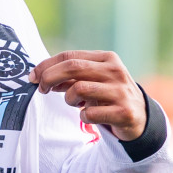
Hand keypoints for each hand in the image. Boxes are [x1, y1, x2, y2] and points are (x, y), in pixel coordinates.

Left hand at [31, 50, 145, 140]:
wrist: (140, 117)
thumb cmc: (109, 95)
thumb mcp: (93, 80)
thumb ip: (70, 76)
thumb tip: (40, 76)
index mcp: (106, 58)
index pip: (69, 56)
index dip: (46, 65)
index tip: (33, 77)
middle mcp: (115, 71)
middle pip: (72, 67)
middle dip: (49, 78)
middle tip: (41, 90)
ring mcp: (121, 91)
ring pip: (79, 89)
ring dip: (69, 100)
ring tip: (75, 104)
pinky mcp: (123, 112)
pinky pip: (89, 113)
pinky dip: (83, 116)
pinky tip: (88, 116)